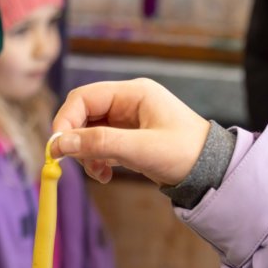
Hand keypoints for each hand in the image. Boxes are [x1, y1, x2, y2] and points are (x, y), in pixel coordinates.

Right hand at [53, 79, 210, 186]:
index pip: (84, 98)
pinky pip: (99, 144)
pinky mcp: (128, 138)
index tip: (56, 148)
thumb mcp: (140, 149)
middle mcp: (128, 102)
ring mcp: (127, 120)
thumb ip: (99, 143)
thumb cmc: (184, 154)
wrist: (211, 172)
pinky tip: (105, 175)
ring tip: (98, 172)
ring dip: (85, 153)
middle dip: (75, 139)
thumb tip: (59, 144)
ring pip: (88, 131)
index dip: (65, 120)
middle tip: (72, 162)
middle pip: (83, 114)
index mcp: (133, 93)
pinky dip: (95, 160)